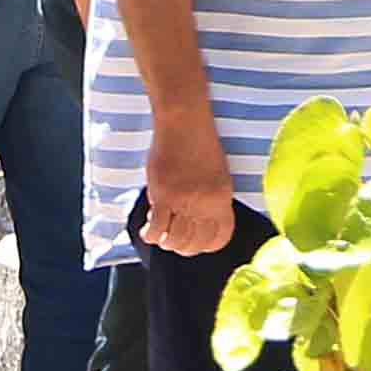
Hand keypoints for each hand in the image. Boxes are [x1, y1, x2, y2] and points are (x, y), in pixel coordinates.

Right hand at [138, 106, 234, 255]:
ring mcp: (184, 200)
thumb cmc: (200, 145)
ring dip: (166, 242)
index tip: (195, 244)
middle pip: (195, 242)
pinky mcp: (163, 194)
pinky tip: (147, 229)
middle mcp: (206, 202)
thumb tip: (199, 224)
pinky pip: (156, 228)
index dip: (206, 246)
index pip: (220, 237)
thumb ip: (211, 200)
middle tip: (172, 241)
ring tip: (160, 234)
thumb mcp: (218, 175)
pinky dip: (150, 234)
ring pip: (175, 240)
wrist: (185, 123)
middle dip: (182, 248)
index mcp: (223, 197)